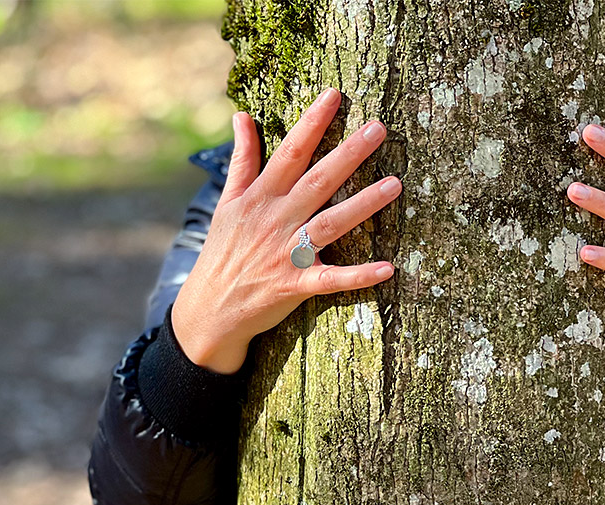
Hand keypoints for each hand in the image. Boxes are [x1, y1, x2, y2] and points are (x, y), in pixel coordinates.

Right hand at [172, 88, 399, 373]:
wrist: (208, 309)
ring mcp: (286, 253)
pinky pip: (331, 279)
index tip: (335, 96)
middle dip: (348, 154)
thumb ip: (241, 159)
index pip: (290, 152)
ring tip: (395, 183)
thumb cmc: (223, 251)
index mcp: (259, 197)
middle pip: (317, 181)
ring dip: (363, 205)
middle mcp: (275, 220)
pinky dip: (358, 276)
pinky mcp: (296, 285)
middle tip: (379, 128)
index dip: (312, 123)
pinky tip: (387, 268)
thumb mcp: (227, 202)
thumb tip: (241, 116)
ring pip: (330, 224)